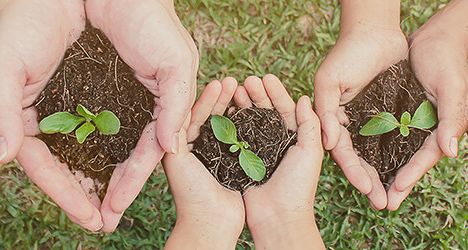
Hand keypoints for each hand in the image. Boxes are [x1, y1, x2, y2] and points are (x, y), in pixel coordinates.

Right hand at [0, 0, 103, 229]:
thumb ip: (1, 111)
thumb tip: (3, 158)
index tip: (89, 218)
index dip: (65, 195)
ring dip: (108, 179)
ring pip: (94, 151)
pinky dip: (124, 149)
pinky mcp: (103, 94)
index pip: (44, 166)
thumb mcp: (7, 64)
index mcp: (27, 117)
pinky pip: (113, 129)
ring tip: (120, 205)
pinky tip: (132, 167)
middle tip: (106, 223)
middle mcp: (54, 117)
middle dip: (88, 196)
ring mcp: (79, 107)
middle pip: (71, 165)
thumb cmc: (27, 18)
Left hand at [85, 0, 198, 230]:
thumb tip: (171, 149)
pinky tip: (67, 169)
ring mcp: (105, 100)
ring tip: (84, 208)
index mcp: (158, 106)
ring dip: (90, 176)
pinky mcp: (81, 89)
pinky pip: (76, 125)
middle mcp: (131, 107)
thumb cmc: (155, 23)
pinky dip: (72, 147)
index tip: (119, 206)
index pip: (147, 151)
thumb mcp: (177, 64)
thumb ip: (177, 106)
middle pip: (120, 156)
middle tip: (101, 220)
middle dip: (111, 188)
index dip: (134, 180)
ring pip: (98, 145)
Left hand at [162, 77, 243, 248]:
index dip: (205, 98)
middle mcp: (196, 148)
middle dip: (220, 98)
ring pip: (224, 124)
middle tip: (232, 81)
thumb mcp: (176, 159)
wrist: (211, 222)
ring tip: (243, 90)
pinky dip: (243, 123)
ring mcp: (215, 154)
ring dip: (232, 107)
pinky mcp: (231, 162)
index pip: (192, 115)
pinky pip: (238, 138)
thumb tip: (176, 108)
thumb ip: (174, 133)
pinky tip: (251, 110)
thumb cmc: (191, 194)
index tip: (219, 83)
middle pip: (209, 116)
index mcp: (179, 146)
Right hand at [236, 75, 324, 248]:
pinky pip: (235, 136)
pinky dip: (231, 121)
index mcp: (294, 138)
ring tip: (234, 89)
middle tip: (247, 80)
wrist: (278, 217)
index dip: (276, 92)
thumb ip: (310, 124)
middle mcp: (275, 142)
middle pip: (265, 111)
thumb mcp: (311, 152)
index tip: (266, 77)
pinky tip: (224, 108)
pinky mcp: (241, 159)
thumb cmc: (298, 186)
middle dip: (257, 94)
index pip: (284, 108)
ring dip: (243, 104)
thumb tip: (303, 97)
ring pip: (249, 120)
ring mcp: (257, 150)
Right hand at [314, 0, 407, 208]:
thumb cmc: (347, 54)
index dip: (353, 171)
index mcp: (333, 119)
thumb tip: (328, 143)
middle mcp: (351, 124)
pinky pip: (393, 137)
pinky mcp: (388, 113)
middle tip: (382, 203)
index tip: (367, 189)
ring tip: (396, 195)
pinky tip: (406, 170)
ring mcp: (370, 120)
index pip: (342, 151)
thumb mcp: (329, 81)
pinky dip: (398, 154)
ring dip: (385, 174)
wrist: (374, 33)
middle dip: (369, 181)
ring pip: (377, 152)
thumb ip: (325, 111)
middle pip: (360, 158)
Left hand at [387, 0, 467, 209]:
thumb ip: (452, 118)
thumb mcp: (452, 89)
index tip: (395, 193)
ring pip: (390, 150)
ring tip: (366, 187)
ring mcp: (406, 120)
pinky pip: (380, 131)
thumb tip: (450, 152)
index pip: (423, 159)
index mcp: (439, 129)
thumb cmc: (448, 61)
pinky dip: (370, 144)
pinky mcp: (392, 109)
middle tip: (379, 203)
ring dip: (379, 168)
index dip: (410, 176)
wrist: (435, 38)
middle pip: (405, 161)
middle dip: (393, 182)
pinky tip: (358, 155)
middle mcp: (422, 129)